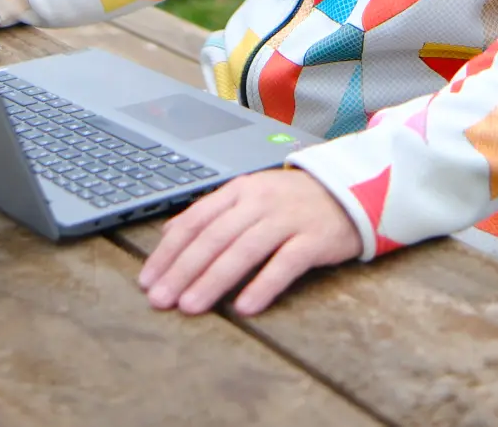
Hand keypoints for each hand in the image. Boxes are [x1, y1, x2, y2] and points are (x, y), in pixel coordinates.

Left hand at [138, 168, 361, 316]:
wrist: (350, 191)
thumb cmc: (292, 202)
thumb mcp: (250, 197)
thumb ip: (212, 214)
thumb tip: (169, 235)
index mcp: (240, 190)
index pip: (196, 220)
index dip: (169, 251)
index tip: (148, 279)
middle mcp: (260, 201)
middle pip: (215, 237)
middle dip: (183, 270)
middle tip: (161, 299)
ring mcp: (288, 218)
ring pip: (243, 250)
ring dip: (213, 279)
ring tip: (191, 306)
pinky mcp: (314, 238)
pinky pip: (285, 263)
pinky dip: (263, 285)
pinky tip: (244, 307)